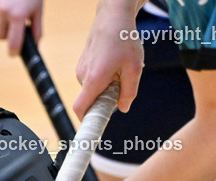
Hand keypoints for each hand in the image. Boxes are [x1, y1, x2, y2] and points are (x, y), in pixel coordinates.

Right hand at [0, 0, 43, 54]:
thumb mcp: (38, 9)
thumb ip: (36, 29)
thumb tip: (35, 46)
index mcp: (18, 16)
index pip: (13, 43)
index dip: (13, 51)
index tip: (14, 54)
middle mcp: (3, 11)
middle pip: (1, 36)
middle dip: (7, 33)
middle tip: (15, 23)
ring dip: (1, 22)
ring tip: (11, 8)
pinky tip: (3, 2)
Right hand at [74, 0, 143, 117]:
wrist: (113, 15)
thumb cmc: (124, 40)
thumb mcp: (134, 69)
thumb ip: (129, 93)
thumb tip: (122, 109)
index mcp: (94, 79)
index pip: (80, 109)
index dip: (85, 122)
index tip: (93, 129)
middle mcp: (83, 76)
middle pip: (90, 100)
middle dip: (105, 100)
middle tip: (122, 86)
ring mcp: (81, 69)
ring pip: (93, 89)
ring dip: (106, 87)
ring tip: (120, 70)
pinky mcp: (83, 64)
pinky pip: (92, 80)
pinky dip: (103, 79)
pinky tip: (115, 63)